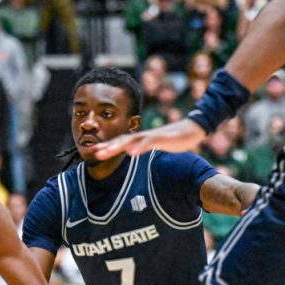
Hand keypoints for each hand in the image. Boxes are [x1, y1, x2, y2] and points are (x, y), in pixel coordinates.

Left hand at [89, 119, 206, 160]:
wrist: (191, 130)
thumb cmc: (173, 140)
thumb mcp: (156, 146)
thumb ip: (145, 149)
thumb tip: (135, 155)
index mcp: (141, 139)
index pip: (120, 142)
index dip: (107, 146)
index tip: (93, 151)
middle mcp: (143, 136)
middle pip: (121, 141)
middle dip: (107, 146)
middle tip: (93, 152)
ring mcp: (151, 136)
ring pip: (131, 141)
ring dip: (117, 147)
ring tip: (104, 153)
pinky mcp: (161, 138)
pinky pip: (148, 143)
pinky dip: (139, 148)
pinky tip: (131, 154)